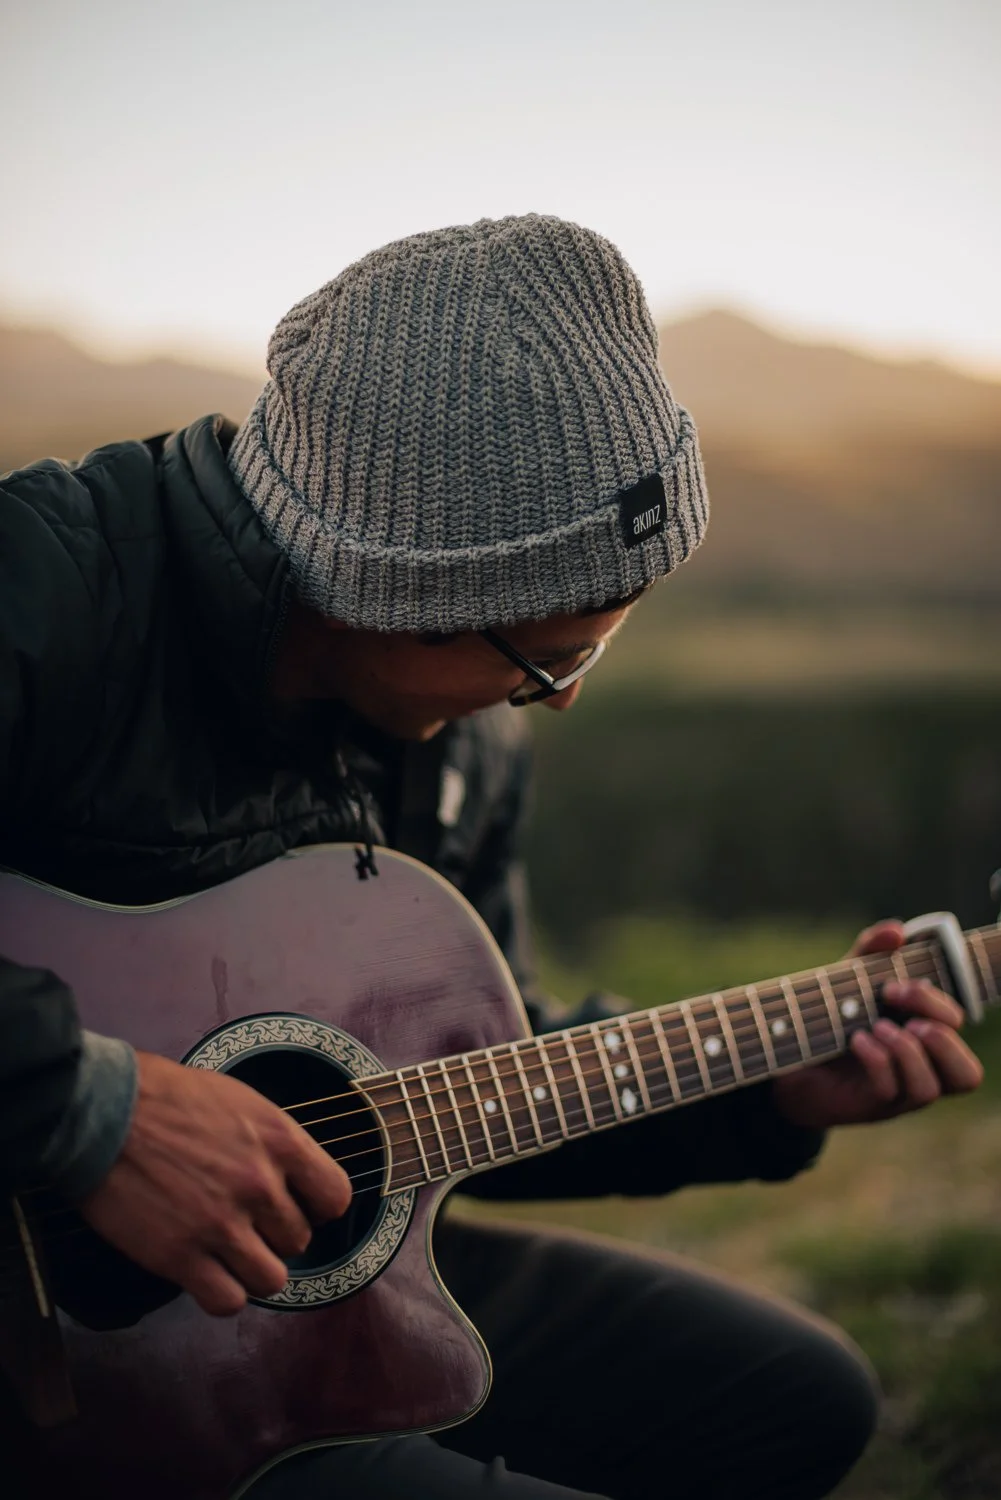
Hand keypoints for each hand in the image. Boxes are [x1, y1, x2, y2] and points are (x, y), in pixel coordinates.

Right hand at [79, 1051, 351, 1316]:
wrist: (104, 1110)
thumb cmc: (167, 1097)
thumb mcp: (240, 1100)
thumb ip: (272, 1141)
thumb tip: (293, 1174)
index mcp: (280, 1140)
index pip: (335, 1198)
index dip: (317, 1206)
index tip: (297, 1205)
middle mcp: (259, 1185)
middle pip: (299, 1241)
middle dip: (275, 1235)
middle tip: (245, 1222)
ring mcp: (221, 1224)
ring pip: (271, 1279)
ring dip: (253, 1270)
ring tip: (229, 1253)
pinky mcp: (180, 1256)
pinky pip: (227, 1301)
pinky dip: (221, 1294)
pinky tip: (206, 1273)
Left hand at [772, 921, 983, 1130]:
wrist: (784, 1050)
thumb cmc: (828, 1014)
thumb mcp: (848, 977)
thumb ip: (870, 951)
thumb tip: (897, 930)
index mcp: (923, 1036)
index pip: (957, 1027)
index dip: (935, 1004)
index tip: (893, 986)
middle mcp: (919, 1069)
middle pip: (966, 1074)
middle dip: (942, 1039)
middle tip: (907, 1019)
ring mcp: (896, 1092)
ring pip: (930, 1089)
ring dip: (908, 1053)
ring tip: (879, 1028)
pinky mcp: (869, 1104)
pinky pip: (890, 1092)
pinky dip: (877, 1061)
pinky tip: (856, 1040)